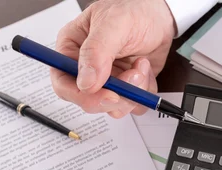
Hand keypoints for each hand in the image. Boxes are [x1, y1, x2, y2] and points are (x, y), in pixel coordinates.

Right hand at [51, 0, 175, 117]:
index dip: (82, 95)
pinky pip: (132, 105)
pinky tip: (145, 70)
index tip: (108, 95)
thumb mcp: (113, 23)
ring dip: (133, 92)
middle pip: (89, 100)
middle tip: (133, 76)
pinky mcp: (125, 88)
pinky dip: (144, 92)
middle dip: (116, 95)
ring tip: (141, 65)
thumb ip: (96, 51)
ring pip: (113, 107)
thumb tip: (86, 82)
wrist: (159, 15)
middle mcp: (86, 68)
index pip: (63, 83)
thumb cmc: (133, 10)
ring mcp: (107, 80)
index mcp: (72, 49)